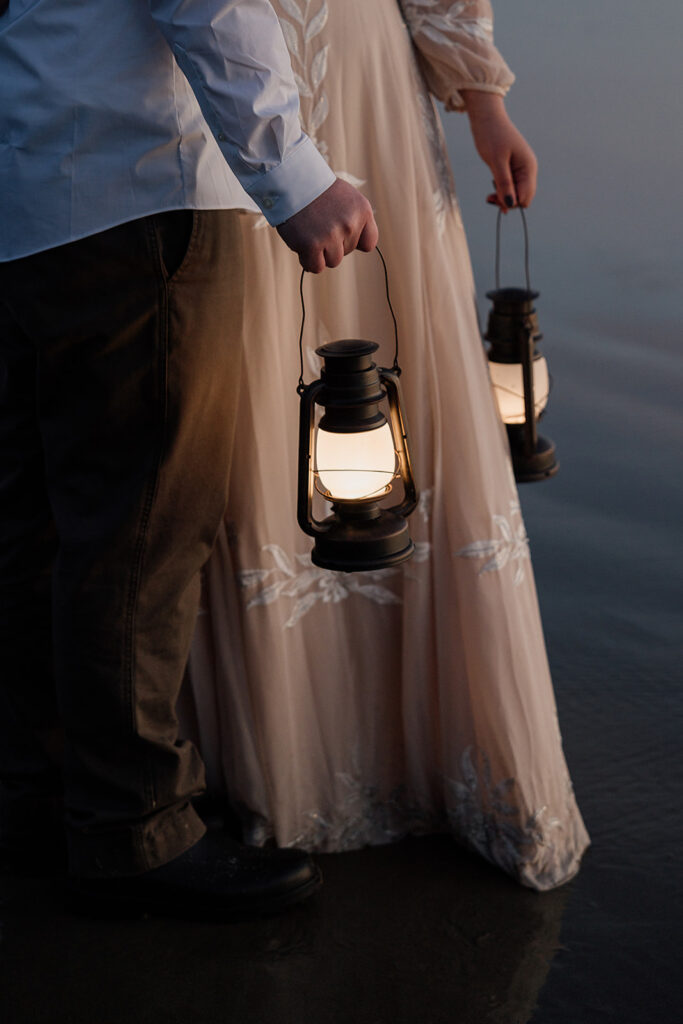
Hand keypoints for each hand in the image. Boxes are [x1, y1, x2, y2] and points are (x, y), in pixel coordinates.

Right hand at [276, 178, 377, 272]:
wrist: (291, 181)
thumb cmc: (318, 191)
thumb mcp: (347, 198)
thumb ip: (355, 220)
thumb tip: (356, 246)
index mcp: (362, 211)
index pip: (369, 243)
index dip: (354, 241)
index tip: (342, 233)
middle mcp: (350, 224)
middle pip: (347, 252)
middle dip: (334, 243)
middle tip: (319, 223)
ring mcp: (331, 235)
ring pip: (333, 261)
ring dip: (321, 252)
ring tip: (311, 231)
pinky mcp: (312, 245)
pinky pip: (316, 267)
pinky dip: (308, 260)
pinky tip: (303, 243)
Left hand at [461, 91, 537, 210]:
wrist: (486, 117)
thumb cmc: (491, 135)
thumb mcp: (496, 161)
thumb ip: (504, 183)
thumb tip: (510, 204)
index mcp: (528, 167)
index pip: (525, 197)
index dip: (511, 202)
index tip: (495, 198)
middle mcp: (527, 169)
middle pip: (522, 197)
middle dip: (508, 201)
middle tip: (489, 198)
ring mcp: (520, 169)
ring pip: (515, 193)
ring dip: (503, 196)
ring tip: (489, 195)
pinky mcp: (511, 168)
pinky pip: (510, 186)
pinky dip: (501, 190)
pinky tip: (491, 191)